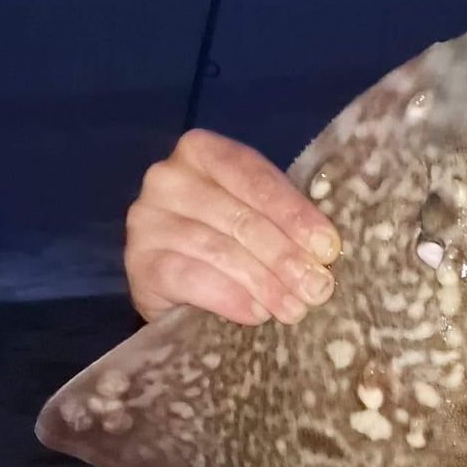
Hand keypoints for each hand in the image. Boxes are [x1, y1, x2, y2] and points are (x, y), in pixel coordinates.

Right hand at [123, 128, 340, 323]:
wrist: (175, 287)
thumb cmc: (227, 241)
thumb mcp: (256, 218)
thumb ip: (284, 221)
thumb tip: (327, 250)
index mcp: (202, 151)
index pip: (255, 178)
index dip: (295, 214)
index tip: (328, 248)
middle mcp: (167, 177)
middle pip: (240, 217)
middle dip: (286, 256)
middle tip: (318, 288)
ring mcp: (147, 219)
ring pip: (218, 249)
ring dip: (264, 283)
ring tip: (294, 309)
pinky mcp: (138, 262)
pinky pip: (189, 277)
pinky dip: (229, 297)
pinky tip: (255, 314)